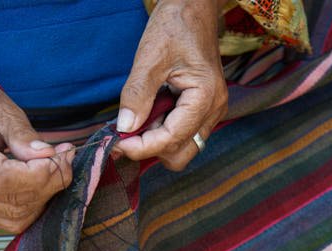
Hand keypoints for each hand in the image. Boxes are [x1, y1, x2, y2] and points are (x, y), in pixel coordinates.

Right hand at [0, 79, 74, 232]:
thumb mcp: (4, 110)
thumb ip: (25, 135)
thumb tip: (49, 155)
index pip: (5, 178)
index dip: (41, 173)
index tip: (62, 154)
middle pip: (14, 198)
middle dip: (50, 182)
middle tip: (66, 158)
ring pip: (17, 215)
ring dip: (46, 195)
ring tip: (55, 167)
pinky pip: (12, 221)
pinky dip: (34, 205)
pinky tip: (40, 183)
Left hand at [114, 0, 227, 170]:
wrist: (193, 8)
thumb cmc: (175, 26)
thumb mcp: (150, 57)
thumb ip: (137, 95)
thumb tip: (124, 128)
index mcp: (205, 98)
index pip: (171, 140)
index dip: (142, 147)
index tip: (117, 143)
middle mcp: (214, 110)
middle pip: (180, 154)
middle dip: (151, 148)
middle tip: (126, 133)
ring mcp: (211, 112)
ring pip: (182, 148)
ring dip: (156, 142)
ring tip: (138, 119)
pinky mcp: (203, 110)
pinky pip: (183, 134)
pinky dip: (162, 132)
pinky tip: (149, 114)